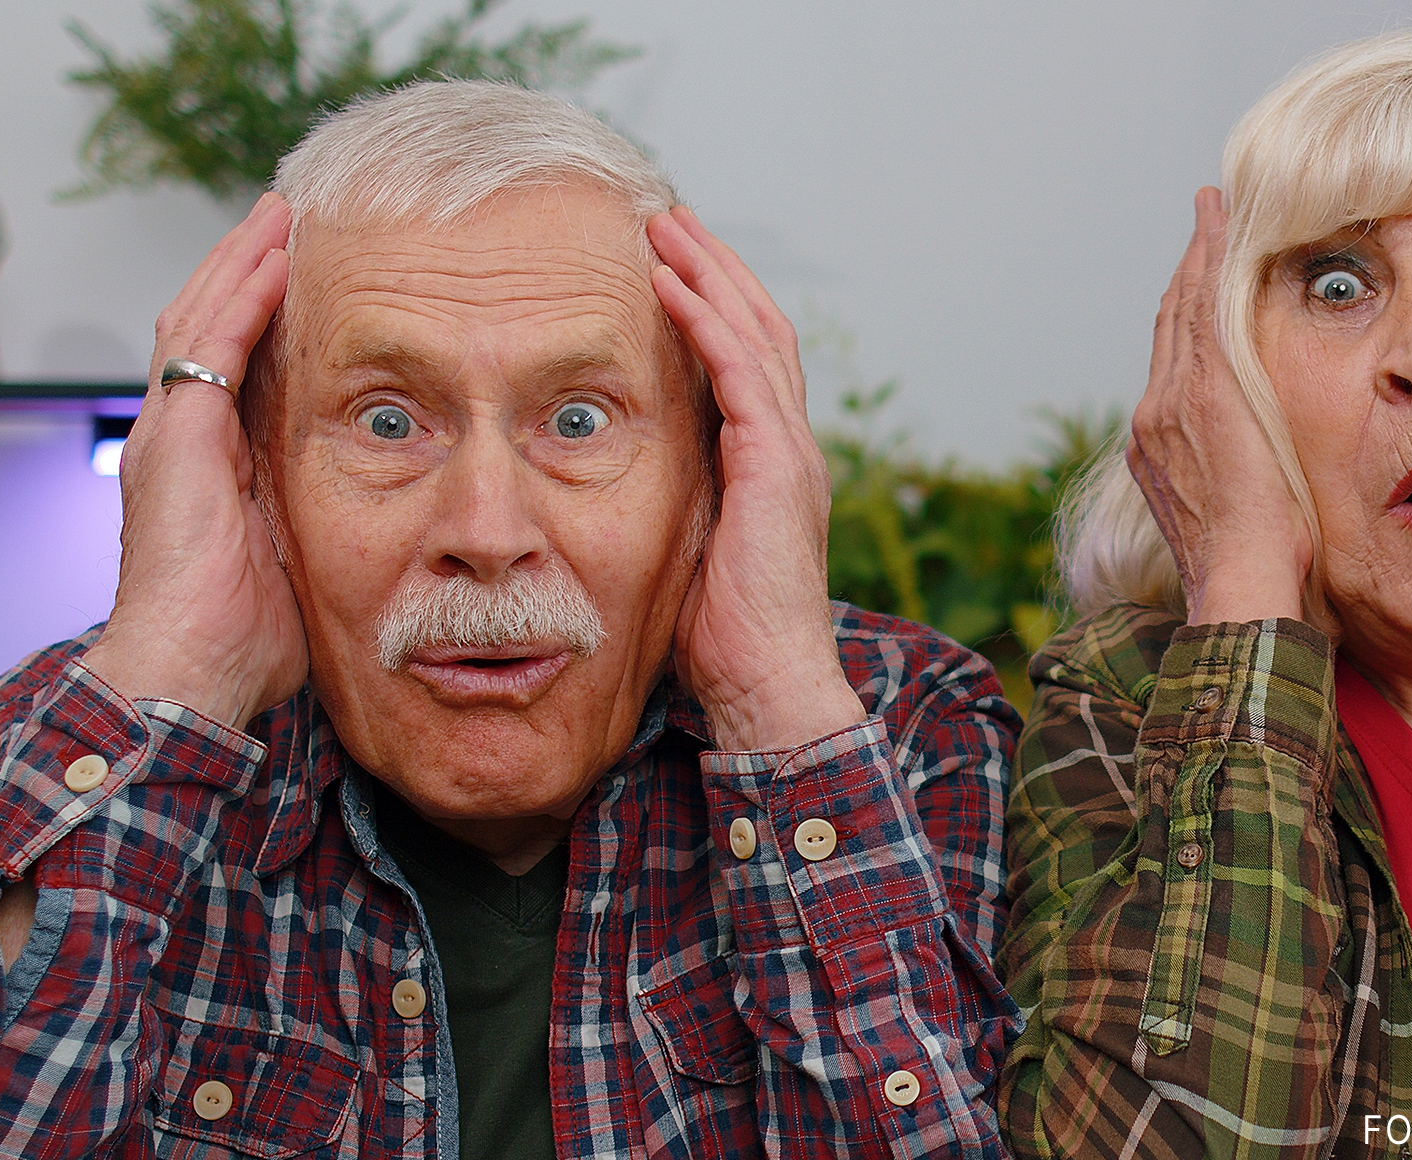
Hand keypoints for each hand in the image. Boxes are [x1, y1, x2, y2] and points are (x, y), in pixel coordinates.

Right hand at [80, 194, 305, 730]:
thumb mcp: (302, 559)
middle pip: (210, 326)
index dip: (262, 317)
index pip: (232, 368)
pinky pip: (204, 347)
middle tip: (288, 220)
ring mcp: (170, 434)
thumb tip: (391, 518)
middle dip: (247, 271)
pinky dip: (237, 297)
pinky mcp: (175, 439)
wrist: (190, 673)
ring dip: (242, 264)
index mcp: (210, 465)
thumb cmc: (244, 641)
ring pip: (201, 319)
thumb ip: (325, 520)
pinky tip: (270, 259)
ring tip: (280, 216)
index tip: (307, 279)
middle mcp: (181, 439)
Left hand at [647, 207, 866, 751]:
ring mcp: (788, 453)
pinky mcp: (775, 465)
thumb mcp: (687, 553)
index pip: (751, 364)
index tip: (673, 267)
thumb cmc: (722, 642)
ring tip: (667, 229)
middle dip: (716, 269)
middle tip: (670, 220)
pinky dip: (707, 320)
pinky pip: (739, 371)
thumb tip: (620, 485)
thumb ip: (673, 505)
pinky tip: (670, 284)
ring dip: (709, 274)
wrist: (768, 687)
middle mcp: (790, 449)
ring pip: (755, 333)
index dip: (716, 309)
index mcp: (773, 467)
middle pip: (760, 329)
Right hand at [1127, 187, 1311, 624]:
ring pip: (1184, 306)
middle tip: (1205, 226)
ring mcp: (1172, 399)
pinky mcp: (1202, 385)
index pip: (1176, 370)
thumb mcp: (1242, 524)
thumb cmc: (1254, 571)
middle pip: (1171, 327)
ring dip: (1199, 254)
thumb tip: (1272, 494)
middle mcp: (1154, 417)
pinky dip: (1209, 257)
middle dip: (1187, 275)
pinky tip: (1222, 218)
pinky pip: (1203, 302)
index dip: (1187, 325)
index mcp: (1160, 449)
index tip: (1199, 290)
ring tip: (1213, 211)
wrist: (1240, 579)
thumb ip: (1246, 491)